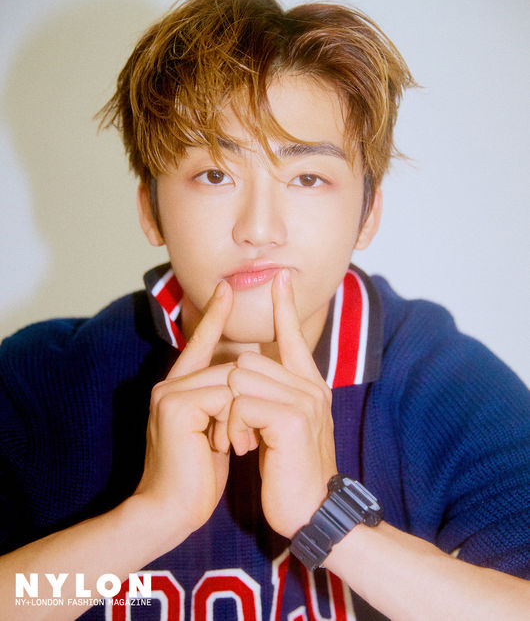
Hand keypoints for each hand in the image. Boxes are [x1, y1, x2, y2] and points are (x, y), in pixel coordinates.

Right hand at [134, 280, 233, 539]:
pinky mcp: (175, 406)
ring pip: (228, 381)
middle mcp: (169, 385)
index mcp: (178, 389)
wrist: (170, 512)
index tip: (226, 288)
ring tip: (231, 450)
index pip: (200, 344)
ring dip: (240, 416)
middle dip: (245, 400)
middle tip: (238, 443)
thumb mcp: (213, 432)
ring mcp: (169, 393)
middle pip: (225, 366)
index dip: (214, 317)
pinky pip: (224, 397)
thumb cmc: (196, 477)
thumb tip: (242, 382)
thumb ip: (220, 404)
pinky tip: (221, 448)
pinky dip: (233, 422)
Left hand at [227, 269, 336, 537]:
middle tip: (237, 432)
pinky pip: (242, 402)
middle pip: (248, 360)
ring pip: (241, 377)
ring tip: (242, 442)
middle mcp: (310, 386)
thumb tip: (245, 370)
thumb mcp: (281, 426)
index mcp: (308, 385)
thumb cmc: (289, 471)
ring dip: (230, 414)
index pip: (292, 337)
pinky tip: (246, 449)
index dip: (283, 307)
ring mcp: (305, 400)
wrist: (311, 511)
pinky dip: (234, 426)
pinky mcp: (292, 418)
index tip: (279, 278)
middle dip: (230, 395)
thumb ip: (272, 394)